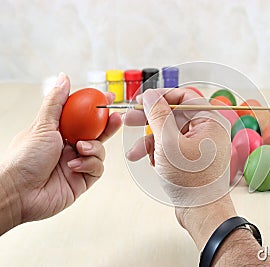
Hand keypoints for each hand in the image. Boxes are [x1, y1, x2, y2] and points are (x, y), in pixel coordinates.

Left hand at [0, 73, 121, 231]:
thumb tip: (63, 78)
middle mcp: (69, 147)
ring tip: (80, 148)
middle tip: (115, 118)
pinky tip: (75, 166)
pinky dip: (89, 164)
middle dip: (107, 126)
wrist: (19, 193)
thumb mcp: (42, 125)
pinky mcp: (82, 180)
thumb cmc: (24, 159)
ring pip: (100, 150)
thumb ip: (56, 102)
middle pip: (96, 133)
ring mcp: (77, 163)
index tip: (108, 98)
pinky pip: (97, 168)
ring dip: (93, 148)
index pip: (83, 116)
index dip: (96, 107)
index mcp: (59, 132)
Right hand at [124, 88, 236, 248]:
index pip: (184, 97)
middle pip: (174, 115)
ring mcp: (200, 145)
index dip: (160, 96)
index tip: (140, 101)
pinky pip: (172, 147)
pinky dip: (159, 154)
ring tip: (133, 153)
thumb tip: (150, 95)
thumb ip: (158, 116)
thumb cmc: (191, 180)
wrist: (202, 213)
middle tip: (128, 120)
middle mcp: (208, 130)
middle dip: (149, 120)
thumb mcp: (168, 143)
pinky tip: (153, 164)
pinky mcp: (192, 158)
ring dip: (150, 142)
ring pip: (169, 133)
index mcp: (210, 121)